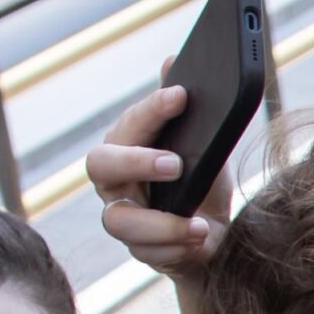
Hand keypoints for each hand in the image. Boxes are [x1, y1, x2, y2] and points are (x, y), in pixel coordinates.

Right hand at [87, 72, 232, 276]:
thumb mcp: (201, 143)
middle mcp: (114, 182)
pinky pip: (148, 255)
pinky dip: (178, 249)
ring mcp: (123, 219)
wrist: (214, 235)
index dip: (150, 110)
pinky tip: (201, 240)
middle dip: (135, 161)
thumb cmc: (199, 182)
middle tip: (175, 163)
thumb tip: (173, 58)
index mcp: (125, 148)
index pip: (127, 125)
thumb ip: (182, 108)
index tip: (180, 96)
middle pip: (99, 166)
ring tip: (201, 225)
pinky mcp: (140, 251)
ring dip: (162, 223)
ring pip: (119, 222)